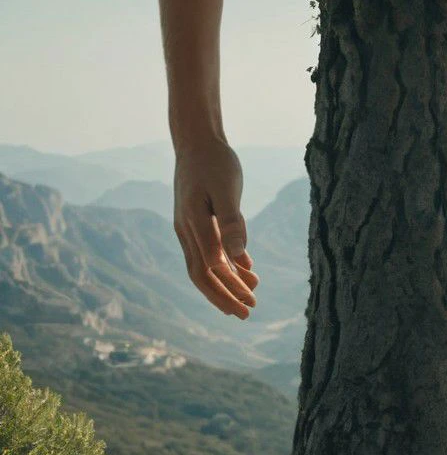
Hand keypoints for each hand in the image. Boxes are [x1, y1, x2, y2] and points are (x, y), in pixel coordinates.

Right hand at [173, 137, 258, 318]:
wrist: (196, 140)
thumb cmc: (214, 161)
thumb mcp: (228, 189)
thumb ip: (233, 222)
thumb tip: (238, 256)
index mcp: (194, 225)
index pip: (211, 268)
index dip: (228, 290)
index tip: (249, 304)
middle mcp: (187, 230)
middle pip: (203, 274)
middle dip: (224, 297)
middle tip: (246, 314)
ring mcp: (189, 227)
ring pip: (206, 264)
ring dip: (227, 282)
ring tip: (251, 295)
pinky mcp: (196, 221)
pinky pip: (210, 249)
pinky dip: (227, 262)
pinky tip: (246, 269)